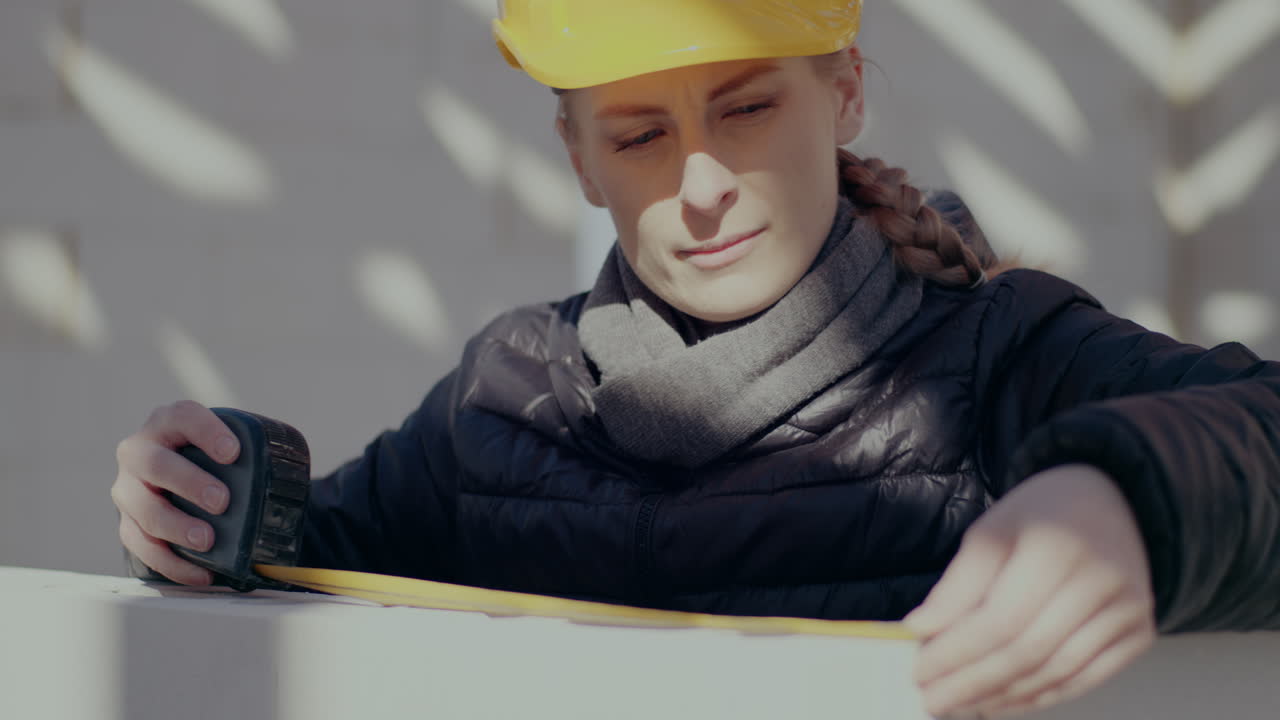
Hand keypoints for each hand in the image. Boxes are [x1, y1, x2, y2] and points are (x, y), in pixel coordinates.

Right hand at [112, 400, 238, 584]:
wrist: (177, 484)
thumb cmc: (209, 462)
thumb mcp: (224, 448)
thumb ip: (247, 454)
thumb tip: (292, 483)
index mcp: (167, 424)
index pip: (182, 417)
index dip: (206, 431)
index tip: (233, 452)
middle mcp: (139, 451)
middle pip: (154, 463)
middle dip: (188, 482)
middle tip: (222, 501)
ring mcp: (128, 489)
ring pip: (142, 507)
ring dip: (175, 525)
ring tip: (206, 539)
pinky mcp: (128, 523)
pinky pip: (140, 545)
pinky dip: (172, 563)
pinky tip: (201, 573)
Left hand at [903, 464, 1155, 717]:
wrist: (1114, 503)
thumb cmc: (1043, 515)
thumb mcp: (992, 531)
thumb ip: (958, 585)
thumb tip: (921, 632)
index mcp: (1057, 546)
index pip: (999, 619)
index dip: (956, 652)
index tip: (920, 671)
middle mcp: (1101, 581)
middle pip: (1026, 651)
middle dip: (972, 682)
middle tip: (933, 700)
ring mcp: (1127, 611)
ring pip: (1054, 672)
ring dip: (1003, 696)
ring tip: (962, 704)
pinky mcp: (1139, 633)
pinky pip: (1084, 678)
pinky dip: (1040, 696)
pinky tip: (1003, 702)